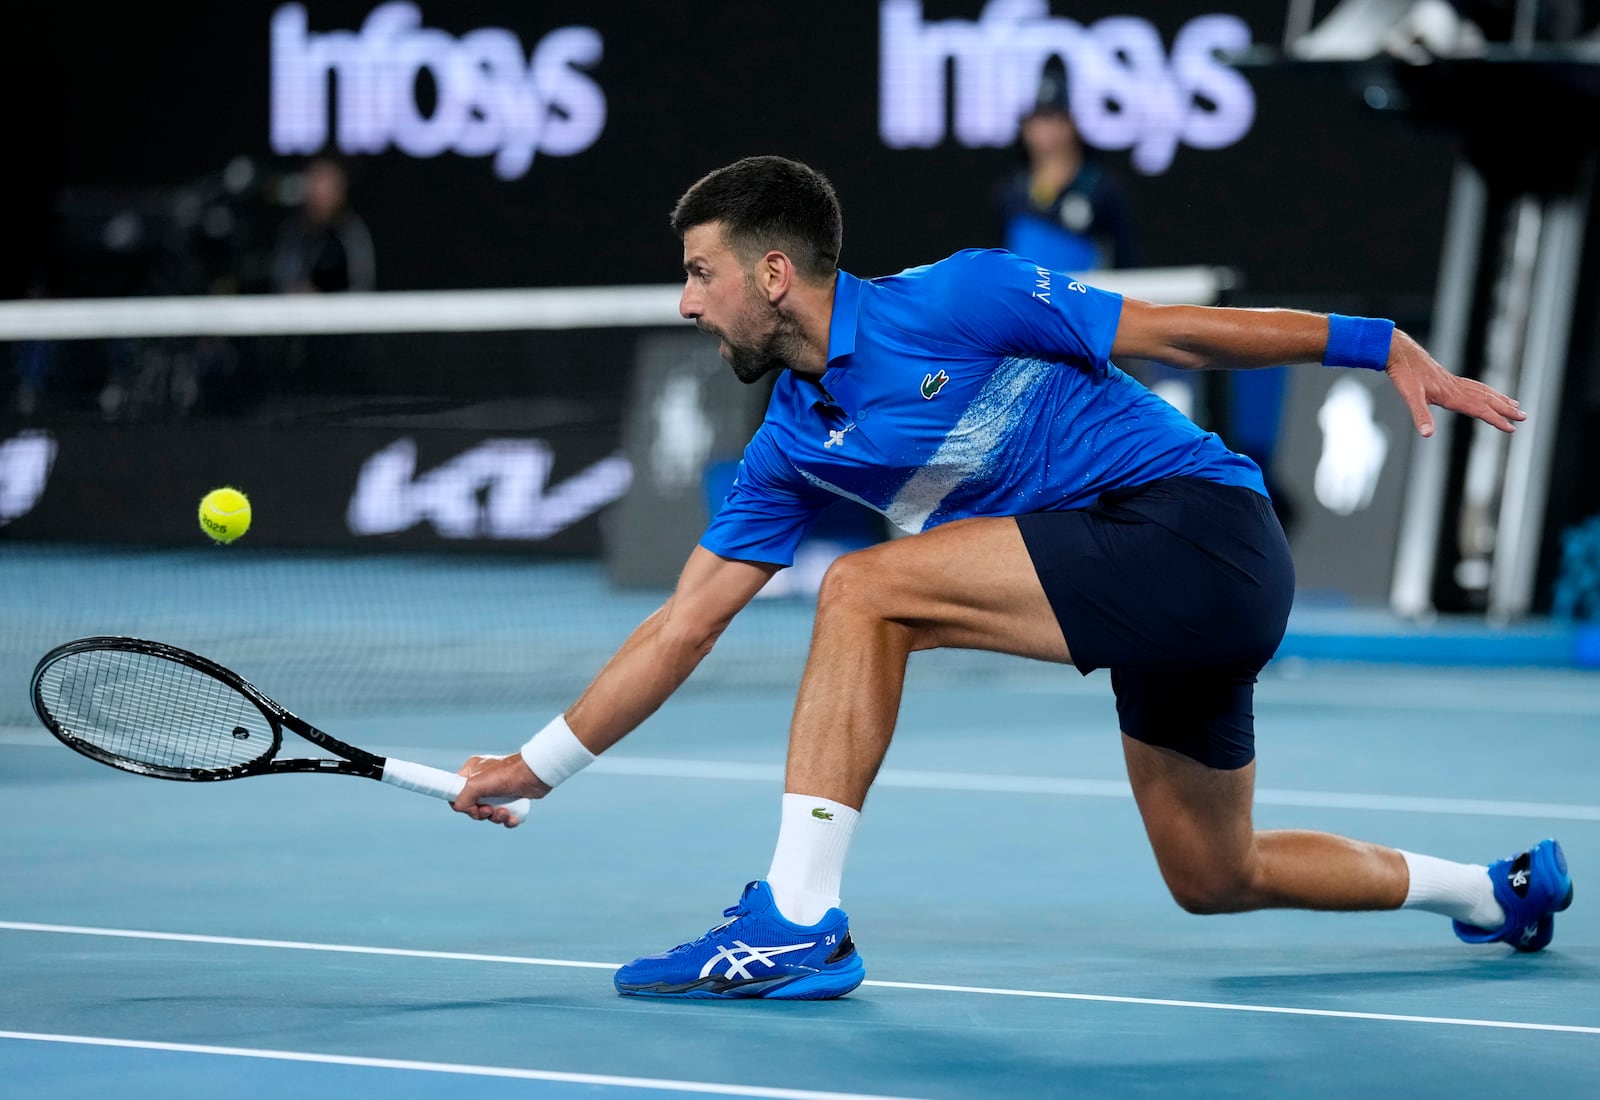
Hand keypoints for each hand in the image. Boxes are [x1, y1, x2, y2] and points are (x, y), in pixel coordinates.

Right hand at [451, 753, 552, 827]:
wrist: (536, 774)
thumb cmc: (507, 774)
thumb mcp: (477, 784)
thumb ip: (462, 798)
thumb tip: (463, 809)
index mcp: (472, 772)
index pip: (456, 791)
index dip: (461, 804)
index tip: (469, 807)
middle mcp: (484, 781)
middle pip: (473, 807)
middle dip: (481, 813)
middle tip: (489, 810)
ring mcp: (499, 790)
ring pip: (489, 813)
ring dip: (496, 818)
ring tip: (504, 812)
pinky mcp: (512, 799)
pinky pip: (504, 816)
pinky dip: (508, 820)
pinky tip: (513, 818)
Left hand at [1385, 330, 1525, 436]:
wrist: (1399, 352)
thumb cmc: (1404, 373)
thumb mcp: (1409, 396)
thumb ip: (1420, 415)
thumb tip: (1428, 434)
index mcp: (1451, 394)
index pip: (1480, 409)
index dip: (1496, 419)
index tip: (1512, 428)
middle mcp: (1456, 387)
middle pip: (1486, 400)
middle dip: (1505, 409)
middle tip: (1524, 416)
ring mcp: (1453, 382)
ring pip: (1482, 391)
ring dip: (1499, 399)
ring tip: (1514, 404)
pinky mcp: (1447, 378)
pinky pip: (1472, 386)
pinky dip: (1484, 391)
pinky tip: (1485, 394)